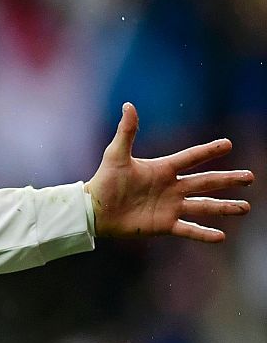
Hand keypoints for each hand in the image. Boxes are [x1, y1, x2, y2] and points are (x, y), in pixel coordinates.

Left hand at [86, 103, 252, 241]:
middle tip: (249, 177)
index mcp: (163, 169)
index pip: (191, 157)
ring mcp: (170, 207)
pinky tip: (221, 237)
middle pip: (205, 182)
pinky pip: (188, 230)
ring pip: (203, 206)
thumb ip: (126, 132)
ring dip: (224, 207)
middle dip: (228, 180)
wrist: (93, 210)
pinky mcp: (164, 225)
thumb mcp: (116, 155)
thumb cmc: (104, 181)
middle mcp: (172, 187)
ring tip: (245, 207)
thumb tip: (128, 105)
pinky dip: (204, 234)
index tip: (228, 144)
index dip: (208, 151)